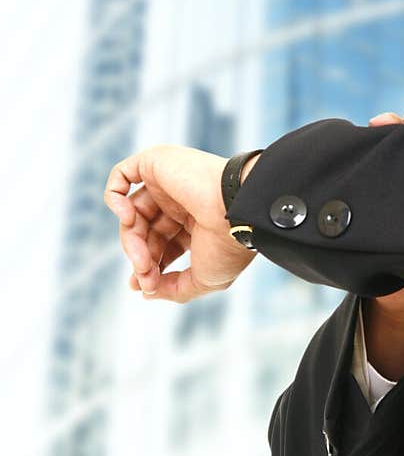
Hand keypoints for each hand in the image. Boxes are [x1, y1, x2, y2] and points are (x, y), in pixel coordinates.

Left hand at [103, 144, 256, 302]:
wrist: (236, 210)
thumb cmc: (228, 244)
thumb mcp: (204, 279)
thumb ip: (174, 289)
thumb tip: (147, 292)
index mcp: (197, 222)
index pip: (162, 244)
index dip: (149, 265)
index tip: (144, 284)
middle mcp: (181, 200)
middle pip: (145, 232)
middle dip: (141, 257)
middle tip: (144, 275)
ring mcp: (168, 181)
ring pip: (132, 212)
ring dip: (130, 240)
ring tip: (141, 259)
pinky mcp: (156, 162)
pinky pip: (121, 176)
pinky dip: (114, 198)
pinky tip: (126, 217)